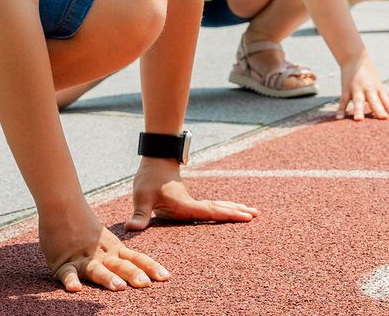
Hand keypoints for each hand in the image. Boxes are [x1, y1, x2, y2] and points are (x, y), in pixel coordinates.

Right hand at [41, 208, 167, 292]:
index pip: (136, 257)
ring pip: (97, 269)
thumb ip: (115, 253)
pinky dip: (70, 281)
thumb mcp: (104, 239)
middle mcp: (102, 254)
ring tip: (119, 287)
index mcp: (114, 248)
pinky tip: (75, 289)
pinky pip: (67, 273)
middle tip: (146, 284)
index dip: (151, 267)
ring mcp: (83, 258)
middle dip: (134, 274)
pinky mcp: (63, 263)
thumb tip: (129, 266)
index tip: (166, 276)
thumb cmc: (82, 223)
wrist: (62, 205)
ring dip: (108, 278)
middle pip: (121, 265)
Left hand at [125, 158, 258, 231]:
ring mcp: (191, 202)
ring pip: (216, 206)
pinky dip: (222, 208)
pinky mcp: (188, 201)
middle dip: (237, 211)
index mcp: (185, 205)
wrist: (155, 160)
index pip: (210, 212)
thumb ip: (139, 215)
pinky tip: (227, 211)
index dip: (228, 215)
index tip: (246, 216)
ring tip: (250, 211)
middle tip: (256, 214)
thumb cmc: (149, 179)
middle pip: (219, 208)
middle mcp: (192, 204)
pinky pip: (210, 207)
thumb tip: (132, 228)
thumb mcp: (142, 197)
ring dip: (232, 208)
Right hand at [337, 56, 388, 120]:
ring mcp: (357, 89)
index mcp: (378, 88)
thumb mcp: (376, 83)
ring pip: (358, 101)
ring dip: (358, 111)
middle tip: (384, 118)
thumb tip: (388, 110)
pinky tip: (339, 118)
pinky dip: (341, 109)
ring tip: (358, 120)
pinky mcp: (346, 89)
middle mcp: (368, 89)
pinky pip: (343, 101)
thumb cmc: (367, 73)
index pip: (386, 100)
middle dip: (379, 110)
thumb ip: (380, 96)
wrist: (355, 57)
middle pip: (374, 101)